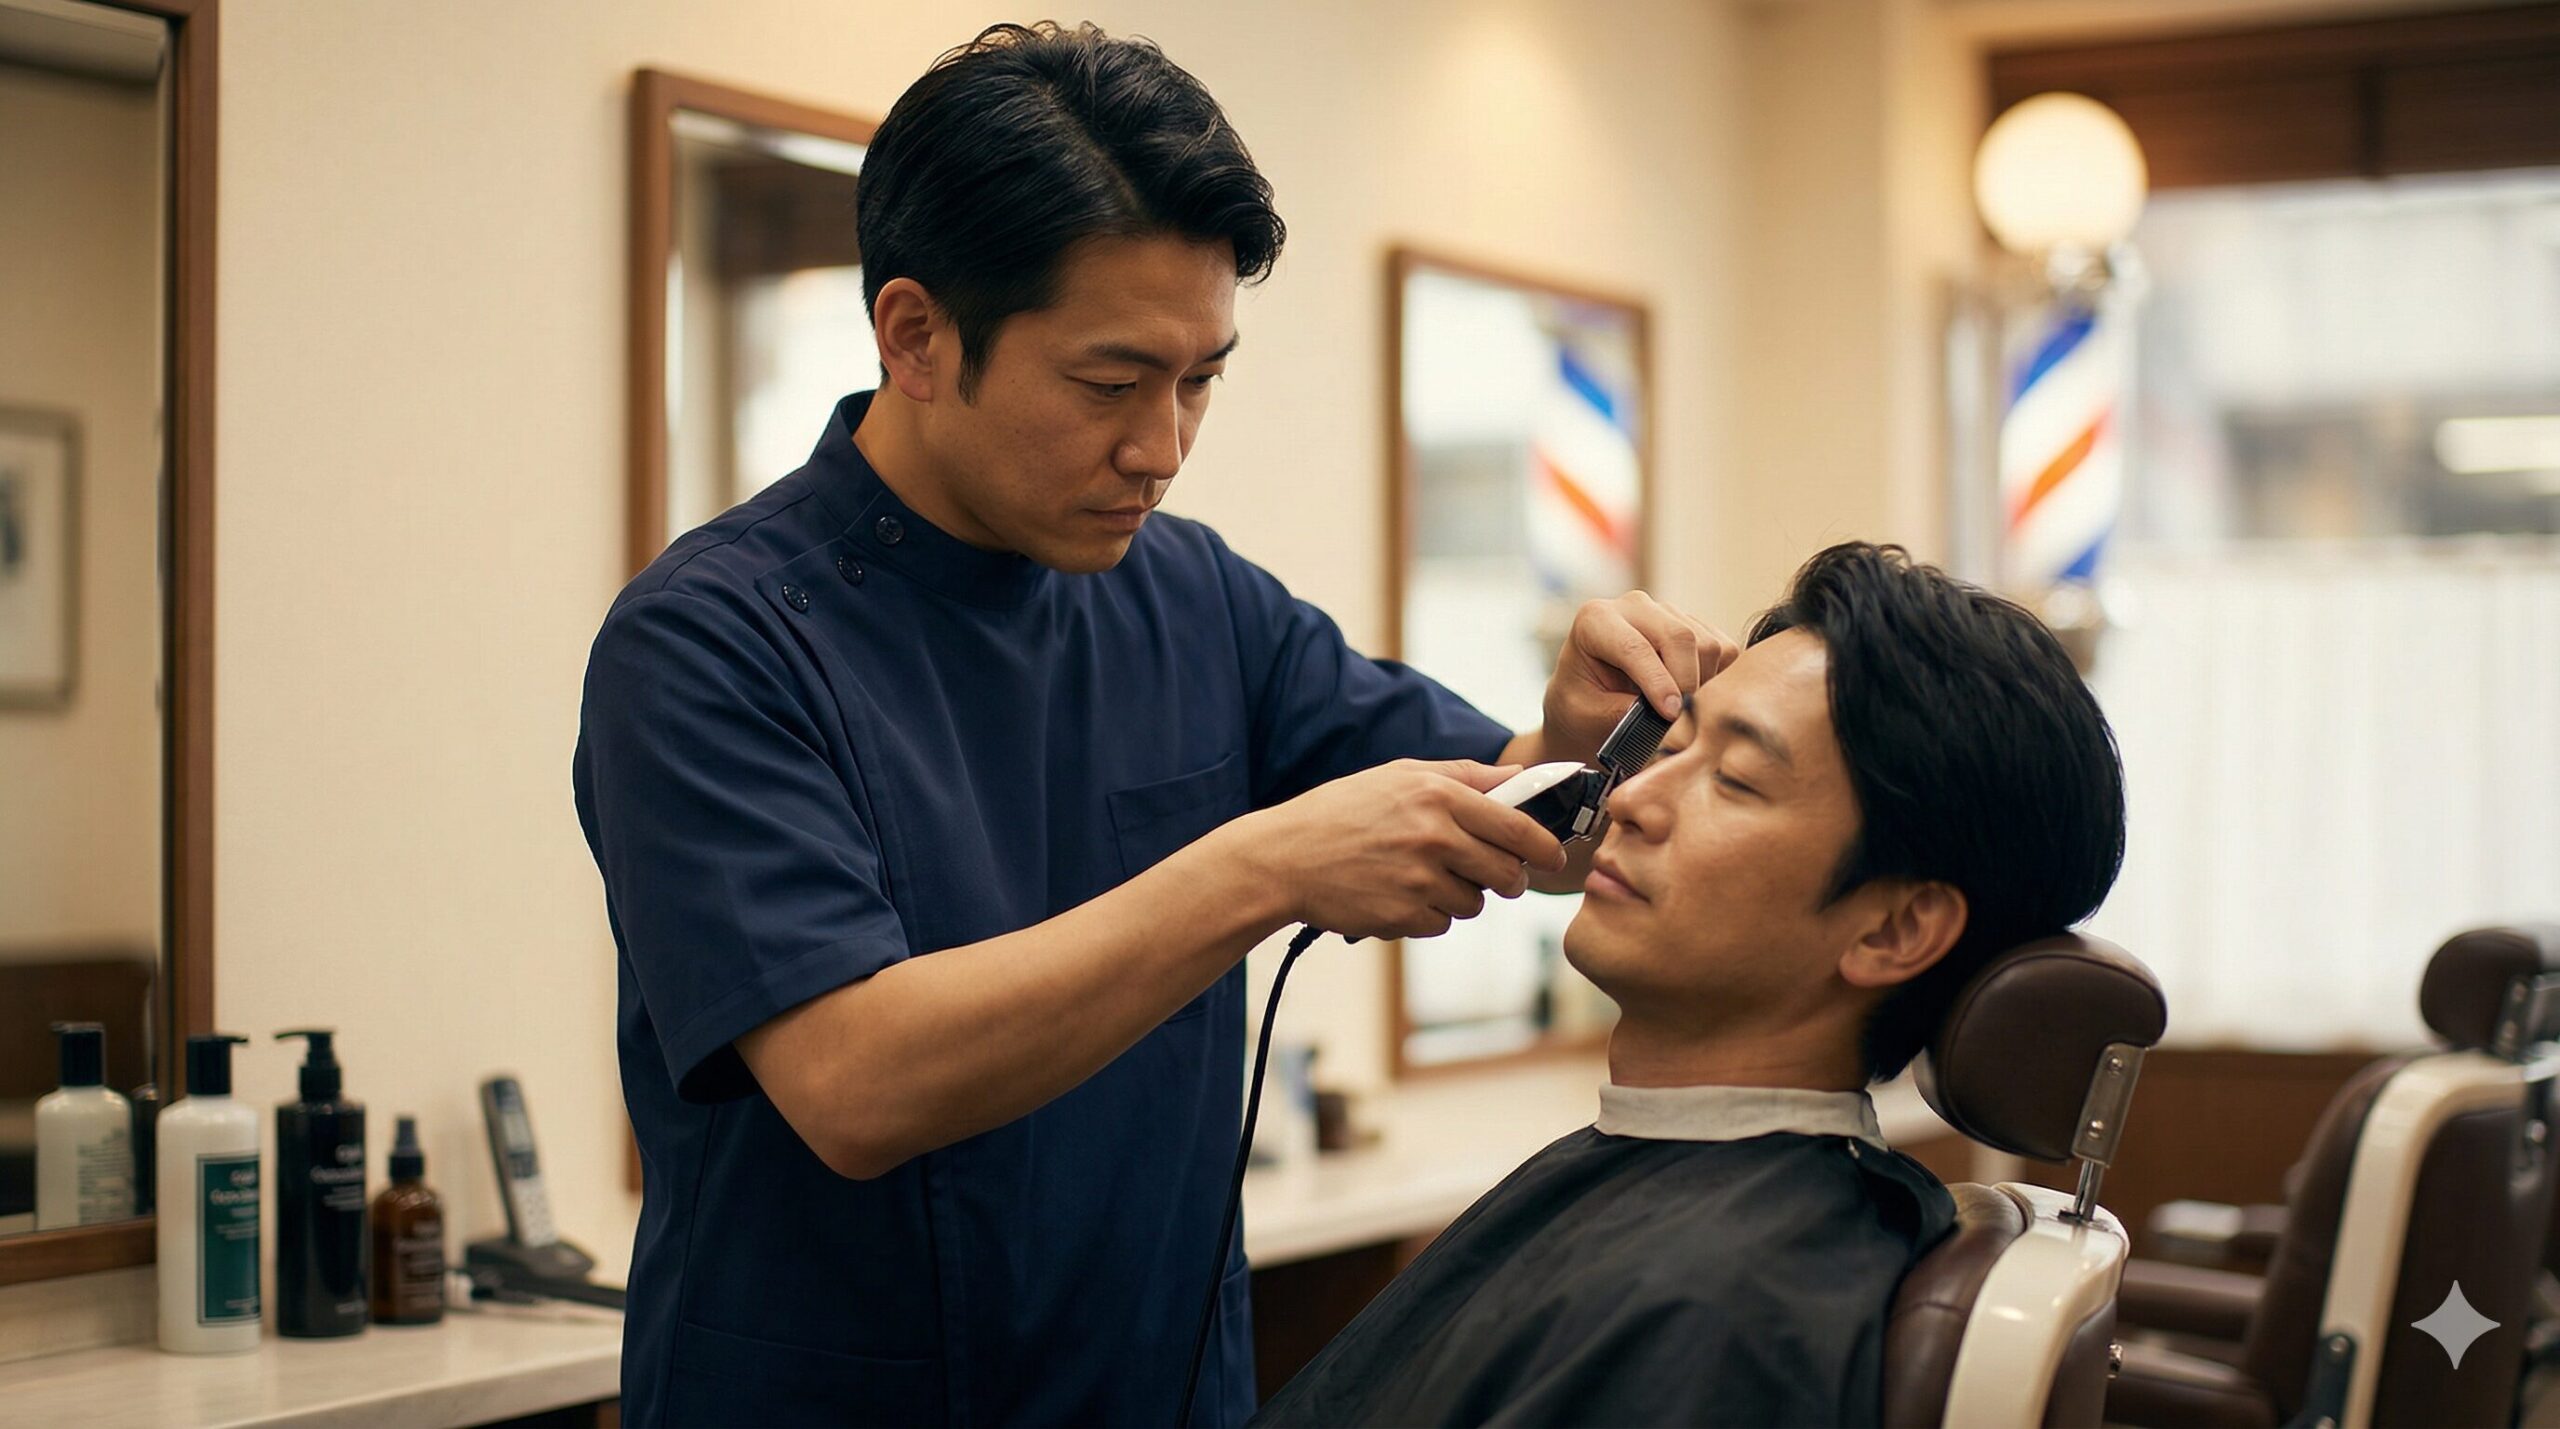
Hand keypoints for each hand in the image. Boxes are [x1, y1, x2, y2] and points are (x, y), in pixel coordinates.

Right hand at [1229, 760, 1568, 940]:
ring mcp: (1420, 880)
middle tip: (1492, 875)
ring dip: (1460, 895)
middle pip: (1506, 874)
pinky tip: (1398, 894)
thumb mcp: (1401, 775)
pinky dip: (1428, 915)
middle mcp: (1435, 837)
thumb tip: (1518, 776)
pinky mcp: (1404, 916)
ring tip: (1422, 877)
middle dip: (1507, 879)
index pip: (1517, 828)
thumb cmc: (1342, 812)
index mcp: (1439, 796)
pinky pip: (1442, 924)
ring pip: (1475, 903)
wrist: (1284, 858)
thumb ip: (1465, 776)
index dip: (1544, 847)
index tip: (1553, 857)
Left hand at [1536, 592, 1735, 766]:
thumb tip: (1667, 715)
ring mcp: (1667, 612)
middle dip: (1686, 682)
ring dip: (1702, 684)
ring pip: (1706, 644)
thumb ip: (1623, 713)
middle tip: (1680, 719)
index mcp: (1595, 620)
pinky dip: (1717, 678)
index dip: (1657, 682)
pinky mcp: (1694, 625)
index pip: (1634, 647)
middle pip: (1679, 636)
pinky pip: (1724, 650)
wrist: (1589, 700)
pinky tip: (1692, 697)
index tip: (1670, 715)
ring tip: (1681, 712)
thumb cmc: (1580, 707)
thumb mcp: (1587, 715)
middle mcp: (1634, 606)